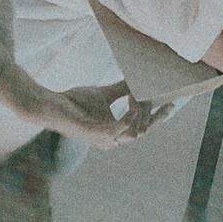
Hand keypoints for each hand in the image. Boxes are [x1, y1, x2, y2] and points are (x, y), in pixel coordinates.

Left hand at [32, 82, 161, 145]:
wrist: (51, 105)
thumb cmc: (75, 102)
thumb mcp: (103, 94)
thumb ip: (120, 90)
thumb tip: (135, 81)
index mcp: (115, 133)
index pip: (143, 128)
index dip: (158, 117)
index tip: (171, 103)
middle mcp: (112, 140)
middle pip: (143, 131)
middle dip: (157, 117)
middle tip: (168, 102)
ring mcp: (103, 139)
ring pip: (134, 131)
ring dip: (142, 113)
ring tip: (143, 96)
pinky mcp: (95, 132)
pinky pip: (118, 129)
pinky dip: (128, 117)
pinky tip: (131, 103)